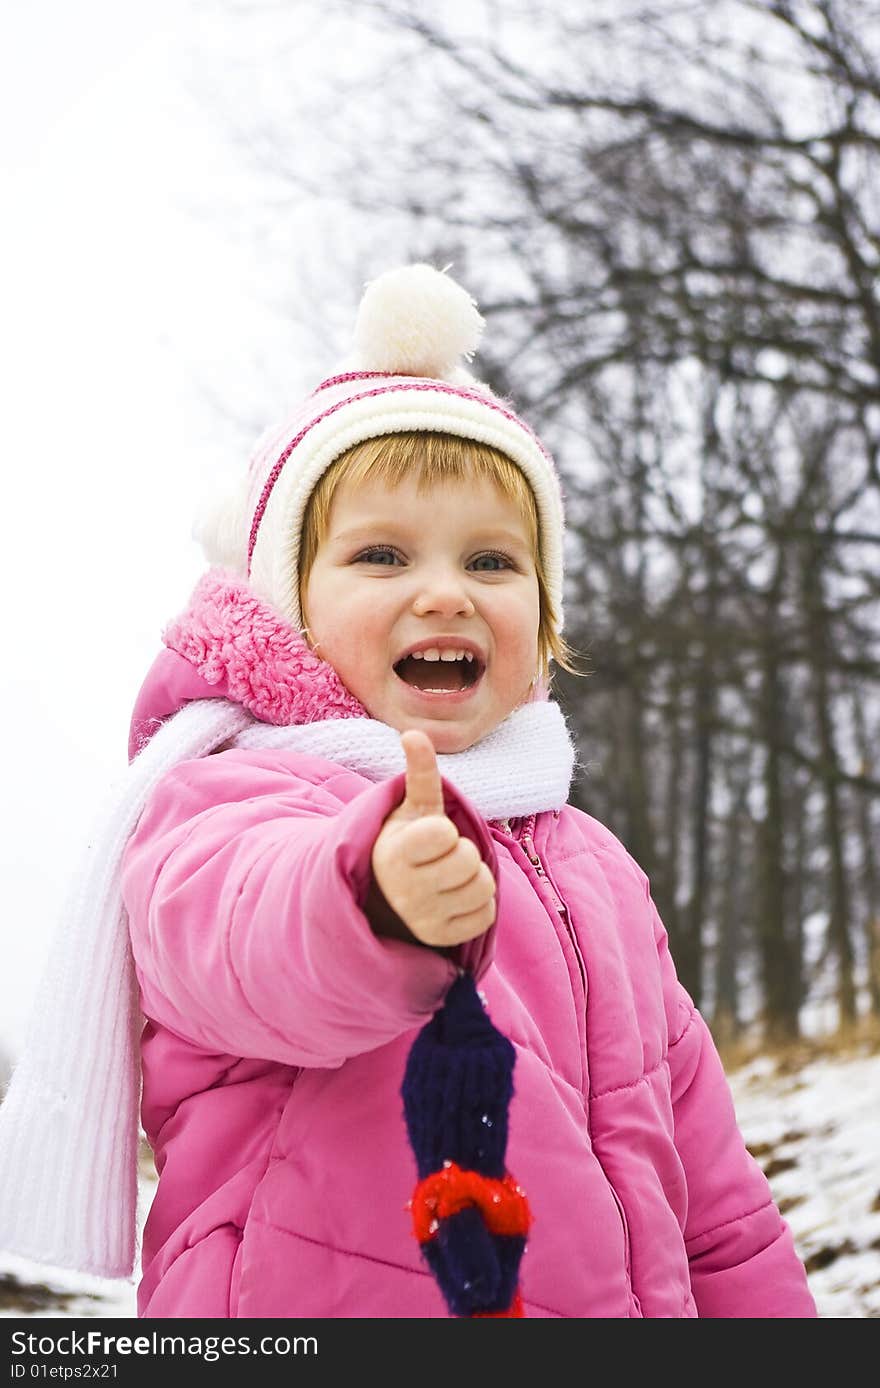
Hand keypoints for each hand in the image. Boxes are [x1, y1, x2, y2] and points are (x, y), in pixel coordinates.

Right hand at [370, 730, 496, 947]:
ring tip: (451, 876)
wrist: (383, 894)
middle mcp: (406, 890)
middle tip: (443, 855)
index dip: (444, 830)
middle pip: (468, 862)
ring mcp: (423, 919)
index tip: (431, 835)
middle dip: (462, 852)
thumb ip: (419, 773)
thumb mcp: (409, 808)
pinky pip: (484, 916)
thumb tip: (414, 733)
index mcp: (396, 853)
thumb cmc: (404, 842)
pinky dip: (478, 905)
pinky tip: (456, 898)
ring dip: (475, 878)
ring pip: (482, 889)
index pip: (443, 835)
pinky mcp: (440, 940)